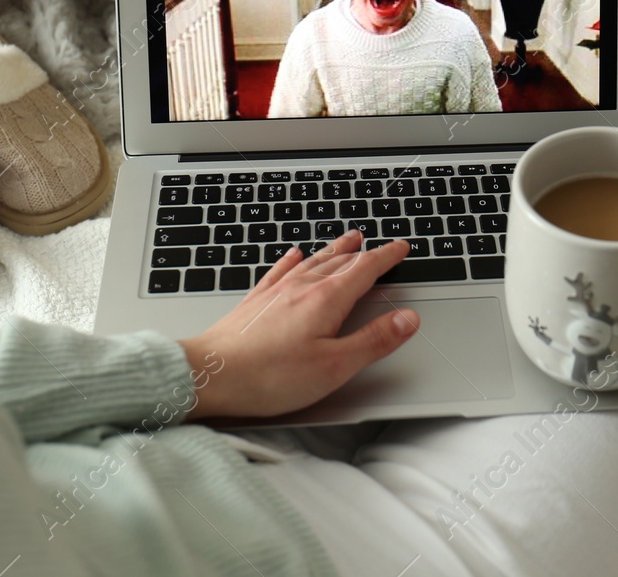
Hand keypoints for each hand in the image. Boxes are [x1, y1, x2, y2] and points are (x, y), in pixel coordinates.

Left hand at [177, 230, 419, 419]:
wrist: (210, 374)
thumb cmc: (269, 376)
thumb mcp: (335, 366)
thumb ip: (373, 341)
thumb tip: (407, 320)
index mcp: (326, 300)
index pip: (365, 269)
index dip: (386, 257)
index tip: (401, 248)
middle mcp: (301, 287)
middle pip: (339, 261)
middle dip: (362, 251)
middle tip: (376, 243)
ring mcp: (275, 292)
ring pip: (312, 261)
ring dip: (333, 249)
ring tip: (346, 241)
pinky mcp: (254, 302)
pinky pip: (279, 270)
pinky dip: (292, 260)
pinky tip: (293, 255)